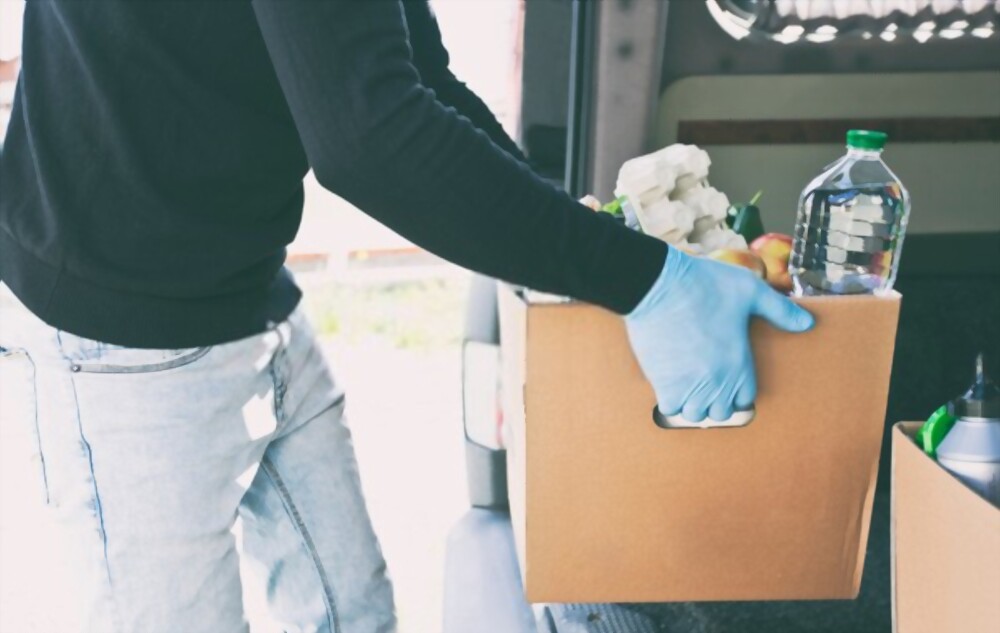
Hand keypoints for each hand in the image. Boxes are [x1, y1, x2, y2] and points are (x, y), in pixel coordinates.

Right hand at [625, 248, 813, 422]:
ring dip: (693, 404)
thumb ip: (780, 310)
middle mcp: (716, 381)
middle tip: (708, 381)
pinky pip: (669, 408)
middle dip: (716, 401)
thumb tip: (808, 324)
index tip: (729, 377)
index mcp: (739, 364)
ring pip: (694, 414)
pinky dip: (671, 401)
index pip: (745, 399)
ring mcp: (688, 384)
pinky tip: (670, 383)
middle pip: (720, 412)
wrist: (659, 284)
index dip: (737, 391)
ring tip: (689, 385)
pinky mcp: (662, 381)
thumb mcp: (751, 290)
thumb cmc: (705, 284)